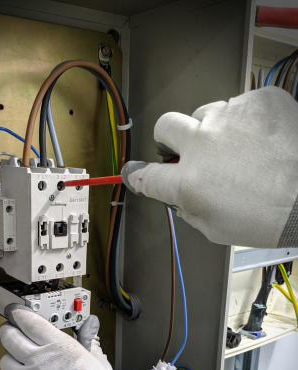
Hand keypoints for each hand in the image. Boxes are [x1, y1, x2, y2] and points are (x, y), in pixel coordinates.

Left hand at [0, 306, 122, 369]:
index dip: (18, 314)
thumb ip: (89, 339)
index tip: (15, 313)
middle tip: (13, 336)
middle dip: (9, 332)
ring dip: (11, 362)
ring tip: (22, 369)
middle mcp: (37, 358)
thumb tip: (91, 324)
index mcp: (57, 345)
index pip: (27, 320)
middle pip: (8, 336)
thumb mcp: (98, 360)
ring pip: (4, 361)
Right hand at [121, 87, 297, 248]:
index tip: (136, 172)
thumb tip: (178, 195)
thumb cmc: (272, 218)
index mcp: (189, 183)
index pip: (146, 176)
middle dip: (168, 138)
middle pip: (165, 126)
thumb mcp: (216, 230)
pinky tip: (261, 140)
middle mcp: (203, 144)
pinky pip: (240, 106)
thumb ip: (189, 209)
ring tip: (239, 148)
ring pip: (205, 113)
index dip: (138, 175)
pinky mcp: (257, 101)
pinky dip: (246, 122)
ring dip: (213, 129)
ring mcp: (230, 117)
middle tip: (184, 148)